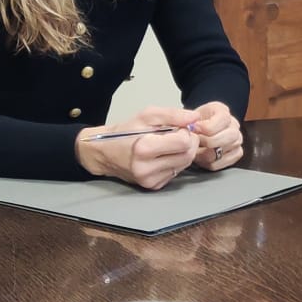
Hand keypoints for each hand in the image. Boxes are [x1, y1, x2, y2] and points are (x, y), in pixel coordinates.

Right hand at [76, 106, 199, 189]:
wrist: (105, 152)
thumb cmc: (125, 131)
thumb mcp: (147, 115)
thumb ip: (173, 115)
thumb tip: (195, 118)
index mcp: (143, 149)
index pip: (184, 142)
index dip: (187, 132)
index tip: (179, 127)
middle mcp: (146, 169)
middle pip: (188, 155)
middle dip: (189, 142)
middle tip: (179, 134)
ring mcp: (150, 180)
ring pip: (184, 165)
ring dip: (184, 152)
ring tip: (170, 144)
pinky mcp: (153, 186)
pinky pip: (176, 173)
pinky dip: (175, 162)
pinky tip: (164, 156)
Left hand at [189, 101, 243, 170]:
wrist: (193, 134)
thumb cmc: (192, 125)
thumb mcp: (189, 117)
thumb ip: (190, 121)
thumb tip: (191, 129)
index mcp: (222, 110)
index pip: (223, 119)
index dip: (206, 127)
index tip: (194, 129)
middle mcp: (233, 124)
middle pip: (229, 136)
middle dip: (208, 142)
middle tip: (196, 142)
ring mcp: (237, 139)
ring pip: (224, 151)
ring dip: (205, 153)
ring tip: (196, 149)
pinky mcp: (236, 153)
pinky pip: (223, 162)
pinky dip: (209, 163)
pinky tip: (202, 156)